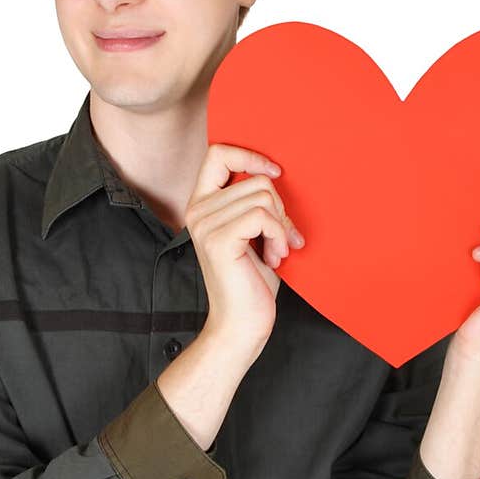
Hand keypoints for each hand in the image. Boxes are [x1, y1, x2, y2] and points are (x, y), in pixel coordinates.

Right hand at [185, 144, 305, 363]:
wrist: (241, 324)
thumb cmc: (251, 282)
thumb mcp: (253, 233)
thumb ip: (255, 203)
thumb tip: (276, 174)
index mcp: (202, 204)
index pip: (219, 153)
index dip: (250, 155)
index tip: (275, 173)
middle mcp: (198, 210)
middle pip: (254, 179)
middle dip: (279, 208)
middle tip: (281, 239)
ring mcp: (205, 224)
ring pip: (263, 197)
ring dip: (281, 226)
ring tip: (277, 251)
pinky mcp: (219, 240)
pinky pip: (263, 217)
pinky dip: (279, 235)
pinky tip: (276, 257)